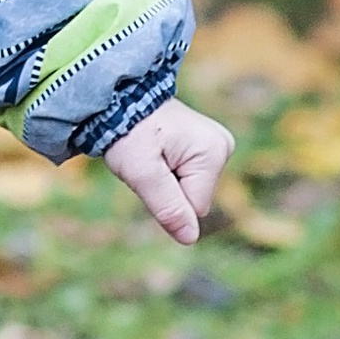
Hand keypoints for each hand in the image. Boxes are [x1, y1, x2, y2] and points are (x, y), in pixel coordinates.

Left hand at [103, 98, 234, 244]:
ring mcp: (215, 144)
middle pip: (195, 199)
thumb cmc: (126, 132)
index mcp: (213, 152)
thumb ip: (167, 207)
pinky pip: (187, 177)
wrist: (117, 100)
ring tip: (150, 154)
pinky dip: (168, 171)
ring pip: (190, 189)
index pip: (195, 207)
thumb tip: (190, 239)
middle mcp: (222, 146)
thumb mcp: (142, 173)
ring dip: (165, 181)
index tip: (149, 171)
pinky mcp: (204, 146)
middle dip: (167, 189)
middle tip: (147, 162)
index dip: (167, 199)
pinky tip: (157, 151)